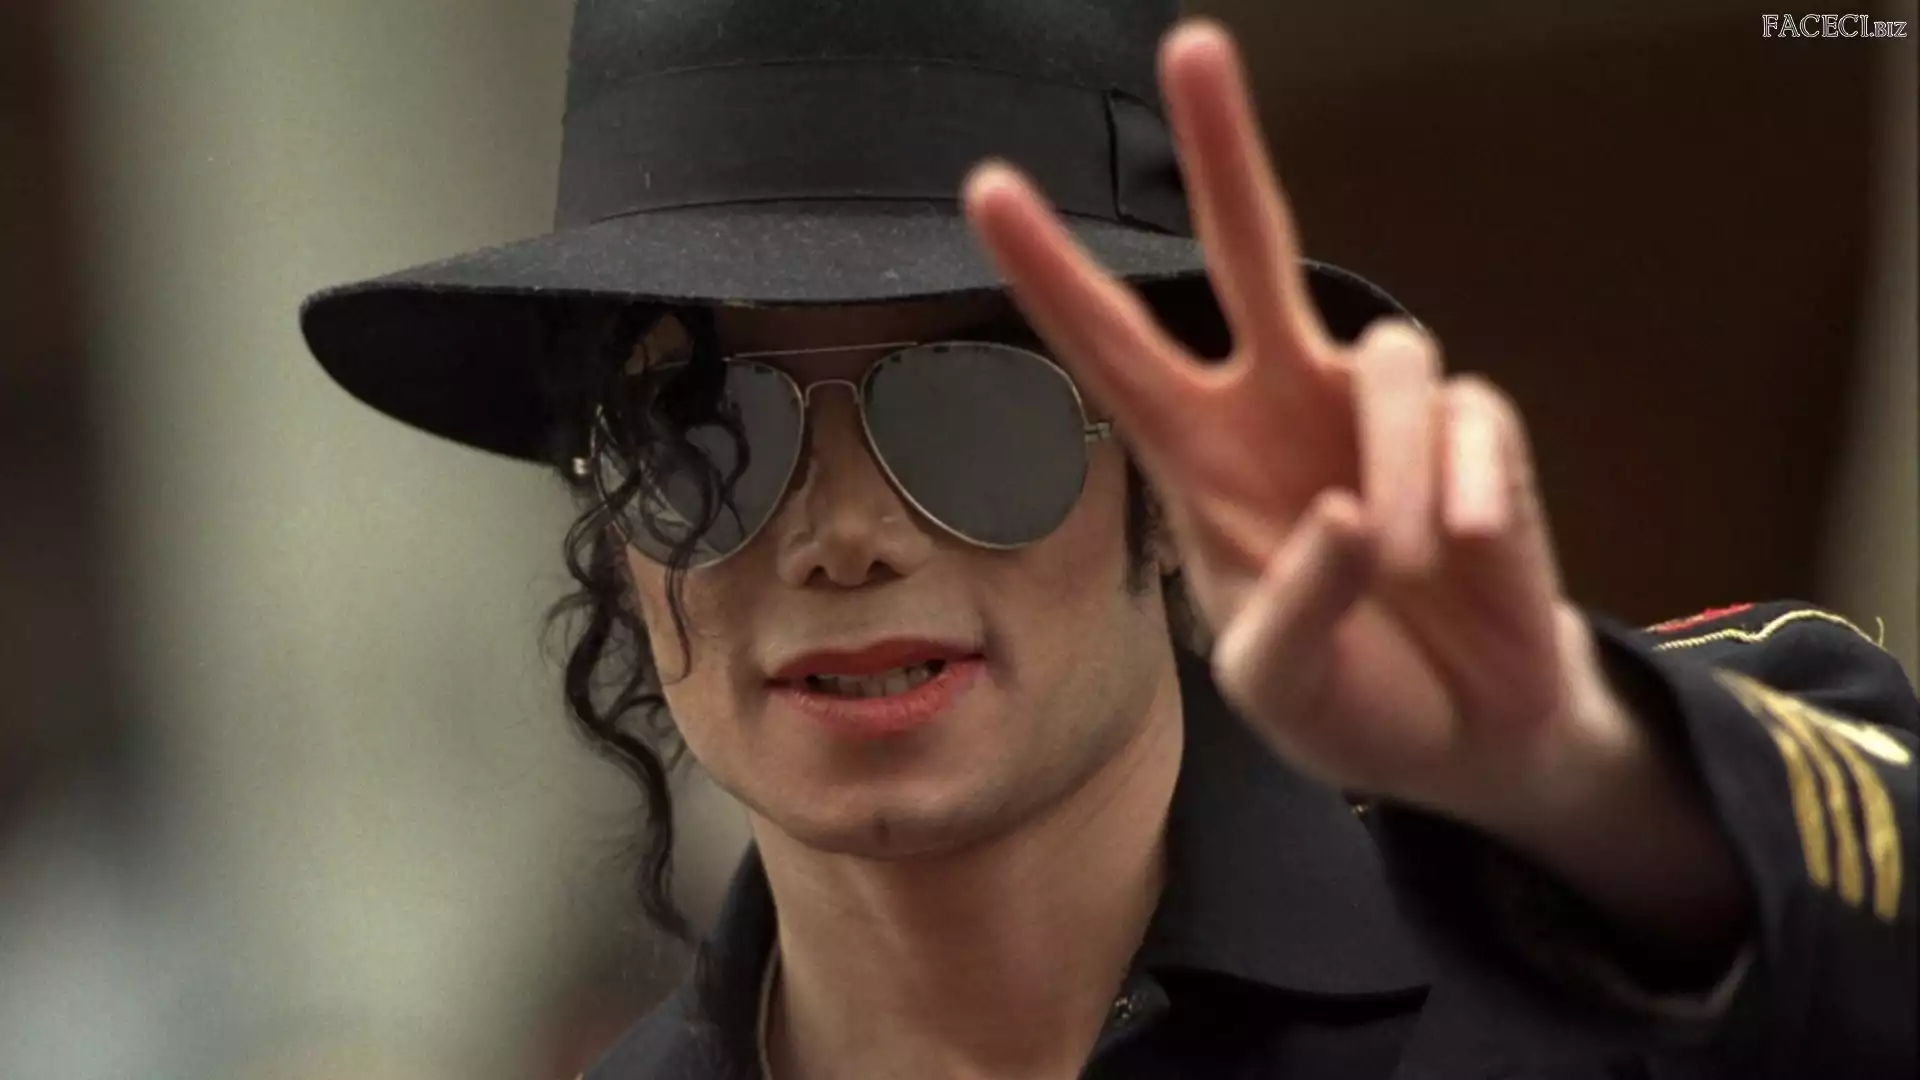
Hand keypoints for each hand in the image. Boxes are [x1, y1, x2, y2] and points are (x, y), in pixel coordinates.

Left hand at [963, 19, 1632, 830]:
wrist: (1468, 734)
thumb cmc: (1348, 698)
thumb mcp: (1280, 684)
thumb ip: (1293, 610)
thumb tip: (1343, 514)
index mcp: (1200, 462)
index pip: (1114, 352)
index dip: (1054, 274)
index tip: (989, 186)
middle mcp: (1282, 409)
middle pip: (1249, 250)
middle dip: (1224, 150)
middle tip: (1192, 46)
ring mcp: (1378, 414)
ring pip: (1391, 350)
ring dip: (1392, 465)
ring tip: (1405, 566)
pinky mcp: (1475, 435)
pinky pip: (1472, 419)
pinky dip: (1466, 488)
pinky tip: (1466, 550)